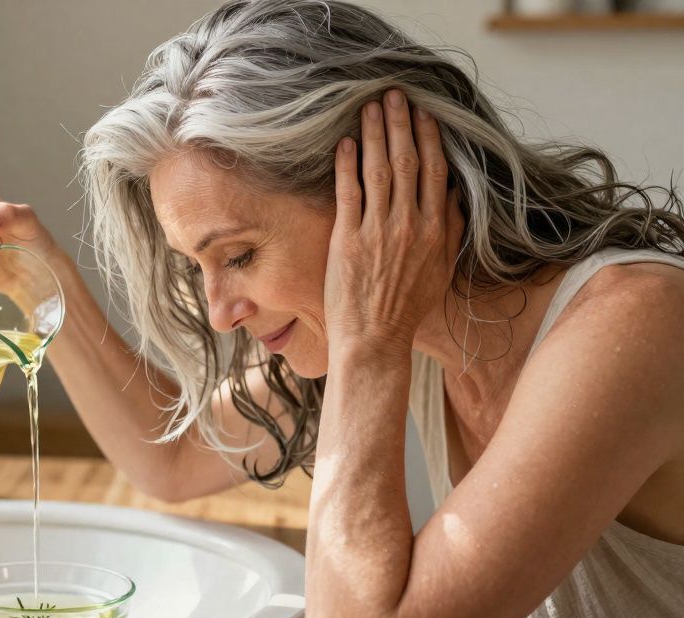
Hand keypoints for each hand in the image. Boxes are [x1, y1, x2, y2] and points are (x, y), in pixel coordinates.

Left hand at [325, 89, 464, 353]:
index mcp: (436, 230)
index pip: (436, 172)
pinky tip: (345, 143)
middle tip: (394, 95)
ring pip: (379, 170)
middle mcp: (410, 225)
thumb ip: (451, 231)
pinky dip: (348, 165)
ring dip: (373, 135)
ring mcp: (378, 230)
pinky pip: (349, 193)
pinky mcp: (348, 239)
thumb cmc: (406, 308)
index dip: (429, 138)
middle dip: (400, 124)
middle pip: (408, 162)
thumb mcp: (440, 270)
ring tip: (369, 108)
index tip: (423, 113)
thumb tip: (456, 197)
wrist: (375, 338)